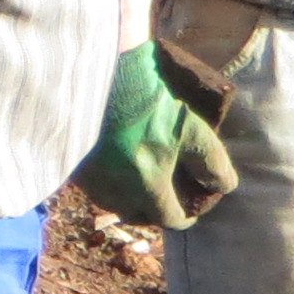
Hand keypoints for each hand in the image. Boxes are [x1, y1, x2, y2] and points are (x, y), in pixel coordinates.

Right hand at [76, 40, 237, 228]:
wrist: (98, 75)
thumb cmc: (148, 101)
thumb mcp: (191, 128)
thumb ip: (211, 162)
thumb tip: (223, 187)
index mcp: (148, 182)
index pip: (169, 219)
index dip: (182, 217)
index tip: (187, 211)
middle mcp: (116, 188)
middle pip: (136, 214)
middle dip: (151, 209)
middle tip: (159, 194)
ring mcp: (89, 177)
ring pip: (110, 201)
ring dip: (125, 196)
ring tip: (134, 179)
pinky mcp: (70, 162)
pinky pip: (90, 183)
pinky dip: (104, 179)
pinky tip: (110, 161)